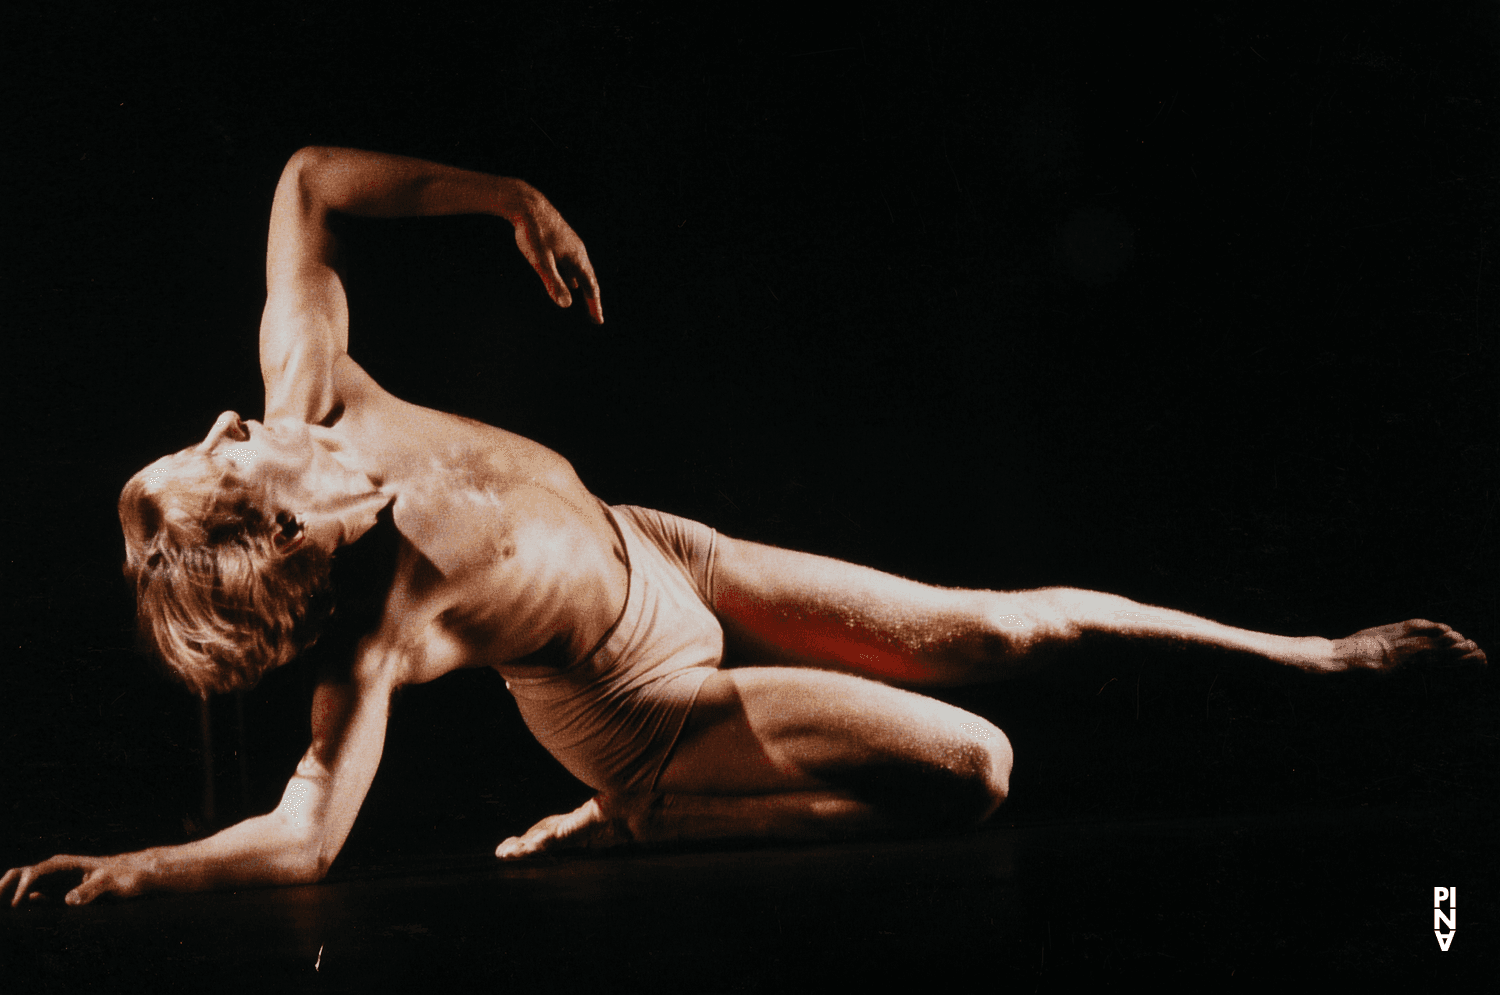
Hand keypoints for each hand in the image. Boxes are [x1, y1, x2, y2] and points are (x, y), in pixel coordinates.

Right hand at [2, 853, 147, 907]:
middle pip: (18, 875)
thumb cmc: (124, 877)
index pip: (33, 874)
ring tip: (3, 916)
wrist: (133, 876)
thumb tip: (68, 900)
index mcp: (63, 864)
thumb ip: (91, 890)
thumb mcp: (110, 883)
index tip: (16, 907)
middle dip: (2, 888)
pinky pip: (31, 898)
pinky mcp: (55, 893)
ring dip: (7, 896)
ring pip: (21, 885)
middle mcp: (53, 870)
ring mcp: (52, 881)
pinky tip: (15, 918)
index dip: (22, 889)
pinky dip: (19, 905)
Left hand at [509, 186, 603, 323]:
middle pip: (589, 279)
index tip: (598, 321)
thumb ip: (553, 282)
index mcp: (577, 257)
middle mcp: (578, 251)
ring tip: (585, 297)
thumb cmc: (533, 232)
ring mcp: (570, 244)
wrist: (526, 203)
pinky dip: (573, 274)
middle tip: (594, 315)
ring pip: (580, 269)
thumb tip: (566, 305)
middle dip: (592, 298)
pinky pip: (572, 262)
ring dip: (584, 285)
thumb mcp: (541, 261)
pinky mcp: (561, 239)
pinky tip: (567, 276)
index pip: (591, 287)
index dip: (594, 305)